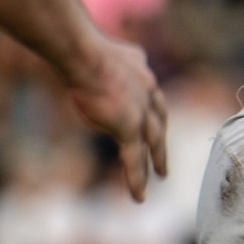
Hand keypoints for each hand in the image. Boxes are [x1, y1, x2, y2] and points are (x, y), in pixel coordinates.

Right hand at [66, 33, 167, 199]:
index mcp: (141, 71)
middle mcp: (148, 91)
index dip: (152, 107)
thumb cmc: (79, 46)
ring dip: (158, 160)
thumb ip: (102, 58)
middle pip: (159, 119)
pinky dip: (137, 178)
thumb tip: (85, 50)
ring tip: (161, 177)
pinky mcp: (129, 127)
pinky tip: (138, 197)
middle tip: (164, 153)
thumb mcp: (97, 50)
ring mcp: (141, 110)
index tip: (155, 117)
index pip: (151, 93)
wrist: (83, 52)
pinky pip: (134, 159)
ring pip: (153, 142)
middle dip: (161, 137)